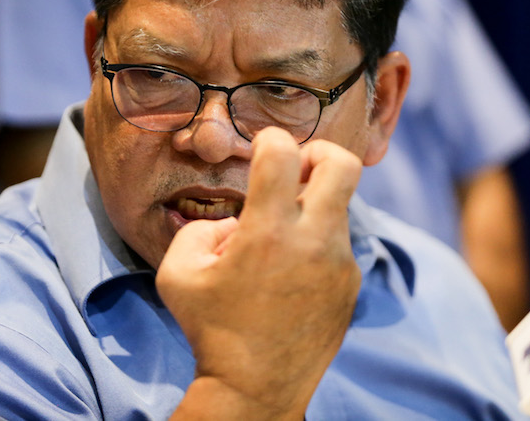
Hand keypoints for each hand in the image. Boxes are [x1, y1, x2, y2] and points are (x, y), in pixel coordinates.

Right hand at [156, 127, 361, 418]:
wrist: (256, 389)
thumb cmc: (210, 329)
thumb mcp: (178, 272)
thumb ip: (201, 227)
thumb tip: (238, 220)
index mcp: (269, 232)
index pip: (283, 151)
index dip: (269, 139)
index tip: (260, 150)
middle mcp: (313, 241)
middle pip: (343, 163)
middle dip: (319, 151)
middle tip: (296, 168)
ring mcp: (339, 263)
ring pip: (338, 205)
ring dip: (310, 205)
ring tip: (277, 240)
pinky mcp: (350, 284)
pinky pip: (337, 242)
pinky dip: (315, 241)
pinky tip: (289, 271)